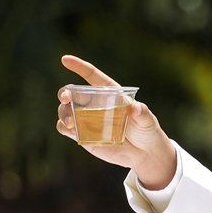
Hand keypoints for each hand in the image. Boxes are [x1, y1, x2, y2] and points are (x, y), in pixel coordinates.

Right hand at [56, 55, 176, 188]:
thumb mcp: (147, 120)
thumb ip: (141, 112)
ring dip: (63, 113)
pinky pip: (66, 128)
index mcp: (110, 93)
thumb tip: (134, 108)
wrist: (144, 153)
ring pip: (66, 110)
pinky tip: (70, 130)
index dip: (79, 66)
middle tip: (66, 98)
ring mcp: (87, 119)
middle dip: (65, 93)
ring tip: (71, 123)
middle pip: (73, 93)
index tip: (65, 59)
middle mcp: (95, 104)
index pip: (92, 76)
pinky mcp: (83, 135)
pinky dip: (64, 127)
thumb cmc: (147, 131)